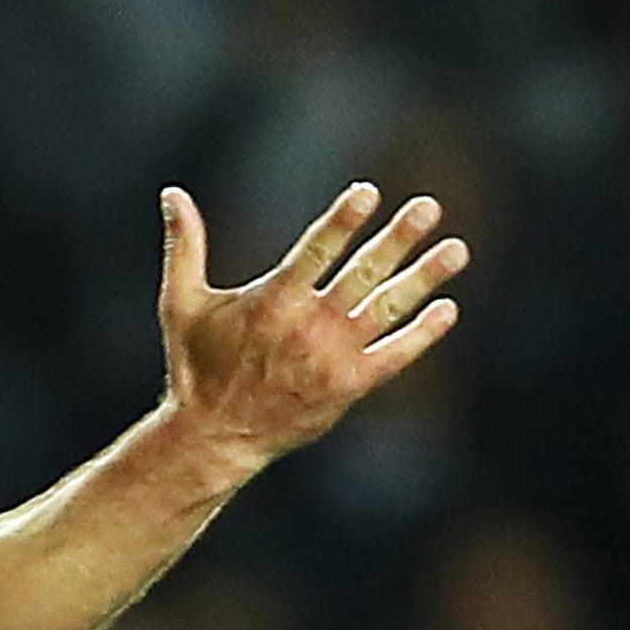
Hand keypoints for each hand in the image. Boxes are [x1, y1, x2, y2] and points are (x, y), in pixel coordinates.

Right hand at [155, 181, 467, 469]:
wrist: (214, 437)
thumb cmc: (196, 367)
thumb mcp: (181, 303)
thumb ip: (185, 246)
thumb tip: (172, 193)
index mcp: (273, 300)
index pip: (317, 250)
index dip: (344, 220)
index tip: (370, 192)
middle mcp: (309, 326)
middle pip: (363, 272)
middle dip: (398, 238)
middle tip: (430, 207)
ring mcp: (333, 357)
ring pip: (387, 309)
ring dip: (424, 278)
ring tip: (457, 250)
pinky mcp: (349, 387)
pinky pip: (394, 357)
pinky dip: (422, 335)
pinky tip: (447, 309)